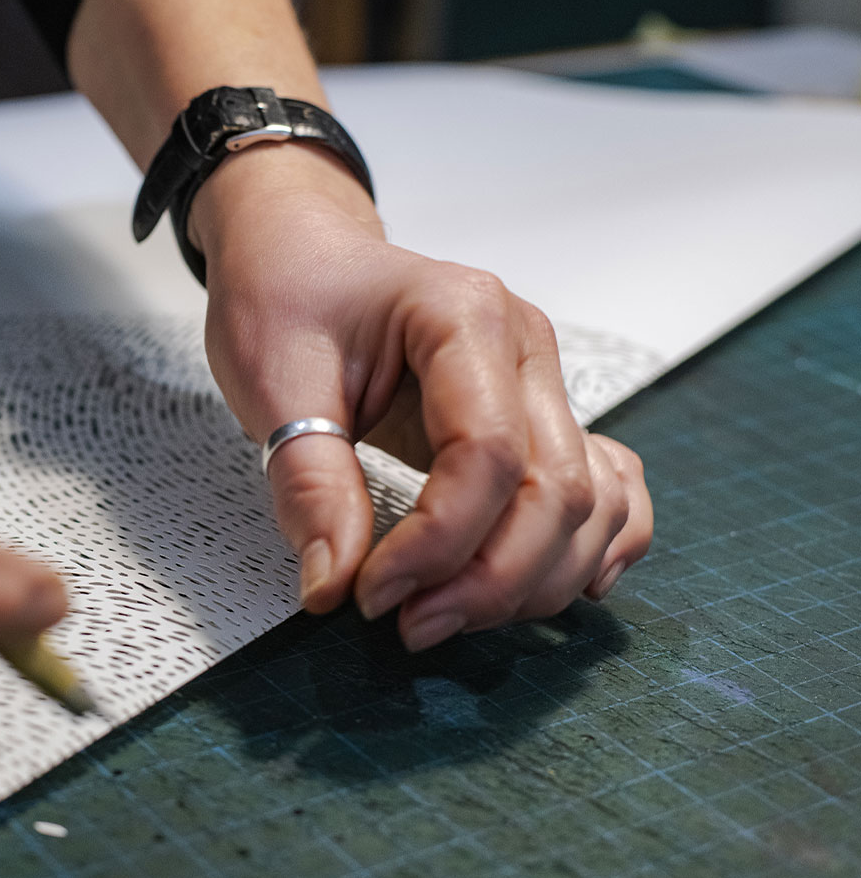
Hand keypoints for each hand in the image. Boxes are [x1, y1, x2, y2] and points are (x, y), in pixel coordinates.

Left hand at [192, 144, 652, 650]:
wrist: (301, 252)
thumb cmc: (286, 294)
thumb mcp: (272, 378)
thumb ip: (309, 483)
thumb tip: (334, 585)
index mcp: (463, 317)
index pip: (486, 455)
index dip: (436, 544)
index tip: (370, 593)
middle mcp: (525, 346)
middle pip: (554, 490)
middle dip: (488, 580)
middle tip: (407, 625)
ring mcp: (544, 383)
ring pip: (588, 505)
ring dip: (530, 582)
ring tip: (442, 616)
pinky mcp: (540, 417)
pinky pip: (604, 490)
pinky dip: (588, 549)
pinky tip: (544, 591)